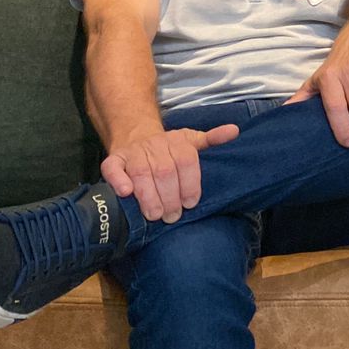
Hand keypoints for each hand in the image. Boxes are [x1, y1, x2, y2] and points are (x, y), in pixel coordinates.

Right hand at [101, 124, 240, 223]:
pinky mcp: (114, 159)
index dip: (190, 184)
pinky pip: (113, 168)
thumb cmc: (169, 148)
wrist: (136, 135)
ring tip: (155, 215)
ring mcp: (133, 152)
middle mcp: (155, 144)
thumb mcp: (192, 141)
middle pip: (164, 171)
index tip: (190, 204)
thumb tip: (235, 131)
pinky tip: (125, 192)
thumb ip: (212, 140)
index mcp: (177, 141)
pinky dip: (118, 180)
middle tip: (172, 217)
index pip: (186, 160)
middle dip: (170, 197)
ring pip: (140, 172)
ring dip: (148, 196)